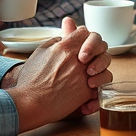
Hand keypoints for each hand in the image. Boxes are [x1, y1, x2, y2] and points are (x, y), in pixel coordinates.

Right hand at [2, 16, 112, 130]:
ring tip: (89, 76)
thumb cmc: (30, 80)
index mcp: (65, 47)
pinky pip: (100, 87)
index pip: (84, 32)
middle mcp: (78, 59)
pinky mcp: (86, 92)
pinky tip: (87, 91)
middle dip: (97, 50)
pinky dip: (96, 89)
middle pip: (100, 45)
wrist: (30, 103)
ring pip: (105, 67)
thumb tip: (62, 37)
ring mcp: (84, 76)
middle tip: (88, 59)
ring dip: (100, 69)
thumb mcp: (39, 53)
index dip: (84, 36)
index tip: (81, 43)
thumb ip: (53, 42)